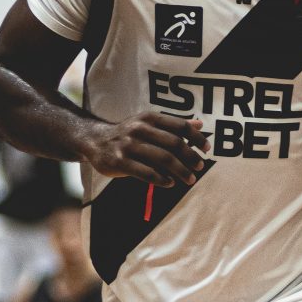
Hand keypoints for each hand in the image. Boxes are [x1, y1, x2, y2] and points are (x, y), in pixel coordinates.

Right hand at [83, 112, 208, 188]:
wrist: (95, 141)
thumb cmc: (129, 134)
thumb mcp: (149, 124)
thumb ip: (173, 125)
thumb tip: (200, 124)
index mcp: (149, 118)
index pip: (180, 125)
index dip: (196, 137)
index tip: (207, 149)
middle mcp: (140, 129)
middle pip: (174, 143)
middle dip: (191, 157)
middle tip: (200, 167)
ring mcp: (129, 146)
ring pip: (163, 159)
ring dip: (180, 171)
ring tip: (190, 180)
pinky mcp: (120, 162)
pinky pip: (146, 173)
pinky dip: (161, 180)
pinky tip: (170, 183)